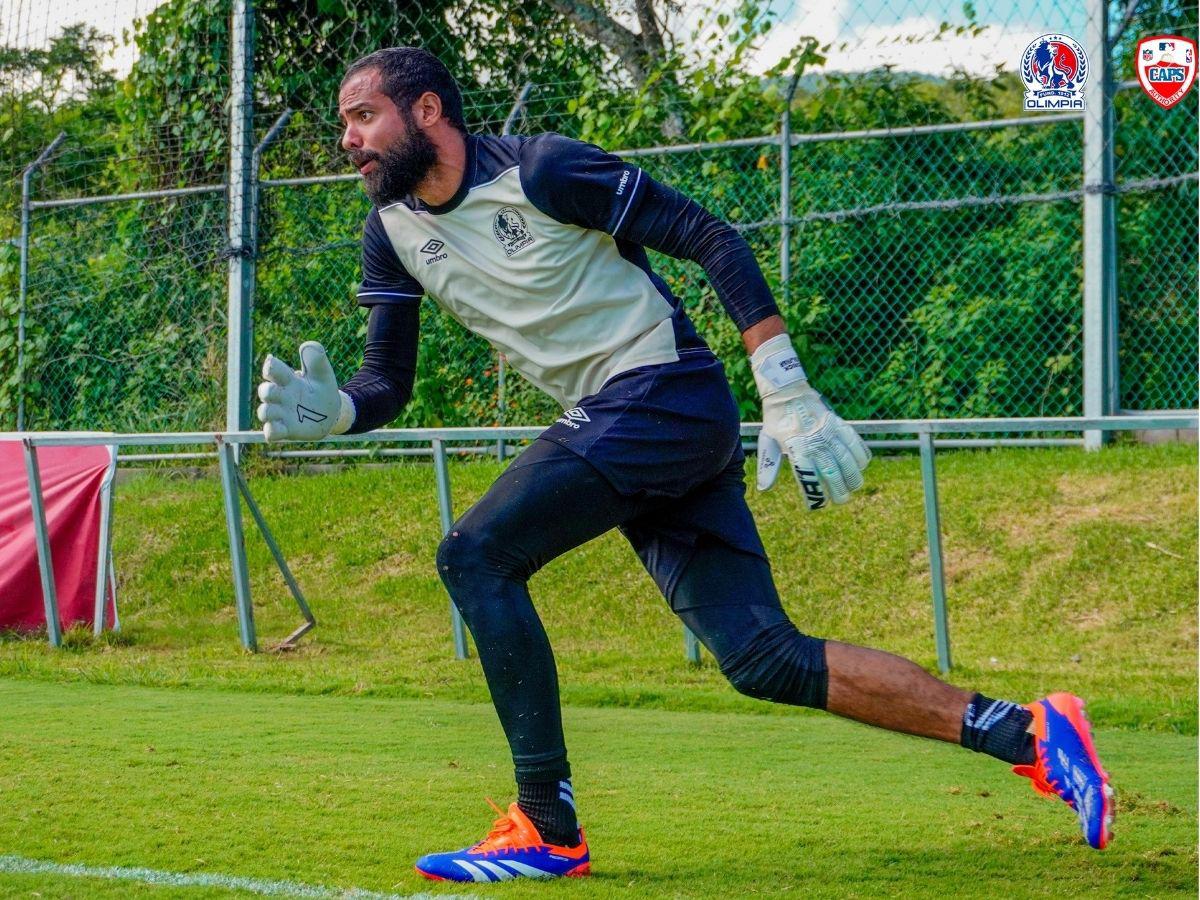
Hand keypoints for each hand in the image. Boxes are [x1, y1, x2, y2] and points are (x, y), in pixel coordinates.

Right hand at [256, 341, 353, 441]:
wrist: (331, 412)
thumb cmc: (322, 389)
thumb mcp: (323, 373)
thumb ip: (316, 359)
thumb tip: (308, 345)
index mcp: (287, 379)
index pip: (272, 369)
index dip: (270, 367)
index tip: (272, 364)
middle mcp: (281, 396)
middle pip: (264, 391)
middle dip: (267, 390)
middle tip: (278, 390)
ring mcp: (281, 413)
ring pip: (264, 412)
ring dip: (267, 411)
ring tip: (280, 411)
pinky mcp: (285, 430)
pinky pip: (271, 432)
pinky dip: (271, 431)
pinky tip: (280, 427)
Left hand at [751, 334, 869, 509]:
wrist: (787, 392)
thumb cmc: (776, 420)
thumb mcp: (767, 442)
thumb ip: (769, 466)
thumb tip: (764, 488)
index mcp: (795, 448)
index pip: (809, 476)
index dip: (816, 494)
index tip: (818, 505)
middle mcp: (814, 442)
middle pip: (833, 472)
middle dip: (840, 490)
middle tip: (841, 499)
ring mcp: (828, 432)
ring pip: (848, 459)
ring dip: (854, 476)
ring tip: (854, 487)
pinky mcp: (838, 423)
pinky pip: (855, 441)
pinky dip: (861, 454)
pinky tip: (861, 465)